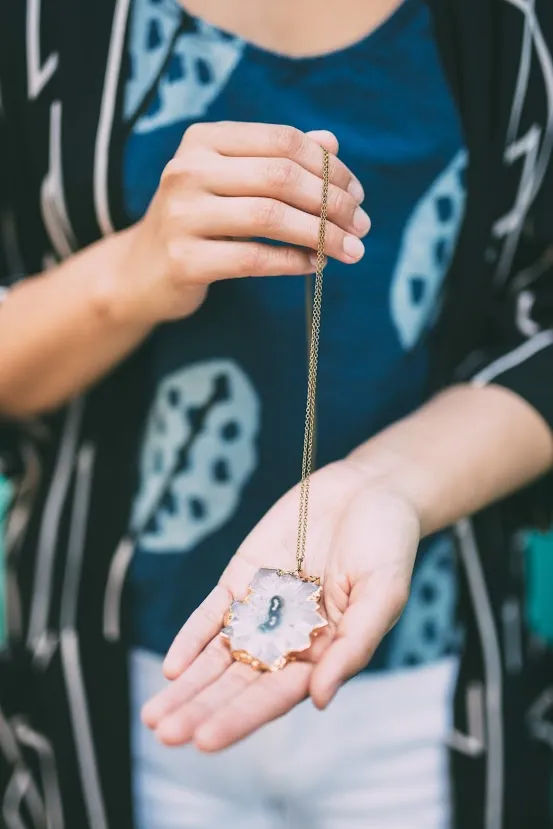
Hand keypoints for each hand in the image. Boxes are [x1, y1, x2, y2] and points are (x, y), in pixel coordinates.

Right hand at [119, 123, 368, 323]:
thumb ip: (277, 159)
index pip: (282, 141)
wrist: (142, 272)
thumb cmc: (198, 222)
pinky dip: (292, 262)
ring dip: (321, 235)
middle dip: (332, 203)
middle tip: (362, 226)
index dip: (328, 168)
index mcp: (203, 140)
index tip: (357, 194)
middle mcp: (188, 170)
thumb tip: (332, 143)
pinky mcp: (184, 260)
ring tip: (351, 250)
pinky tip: (315, 265)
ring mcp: (182, 215)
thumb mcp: (232, 181)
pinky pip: (254, 259)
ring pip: (270, 217)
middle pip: (280, 177)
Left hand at [142, 459, 418, 750]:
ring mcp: (264, 609)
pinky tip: (172, 666)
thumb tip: (319, 700)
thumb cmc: (388, 543)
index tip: (206, 740)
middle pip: (240, 682)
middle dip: (202, 708)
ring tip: (154, 716)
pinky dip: (192, 637)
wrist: (369, 489)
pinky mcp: (245, 578)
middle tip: (167, 733)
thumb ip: (353, 646)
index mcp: (325, 653)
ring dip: (188, 684)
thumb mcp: (384, 594)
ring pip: (220, 655)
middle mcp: (289, 639)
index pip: (277, 695)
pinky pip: (214, 613)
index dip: (241, 717)